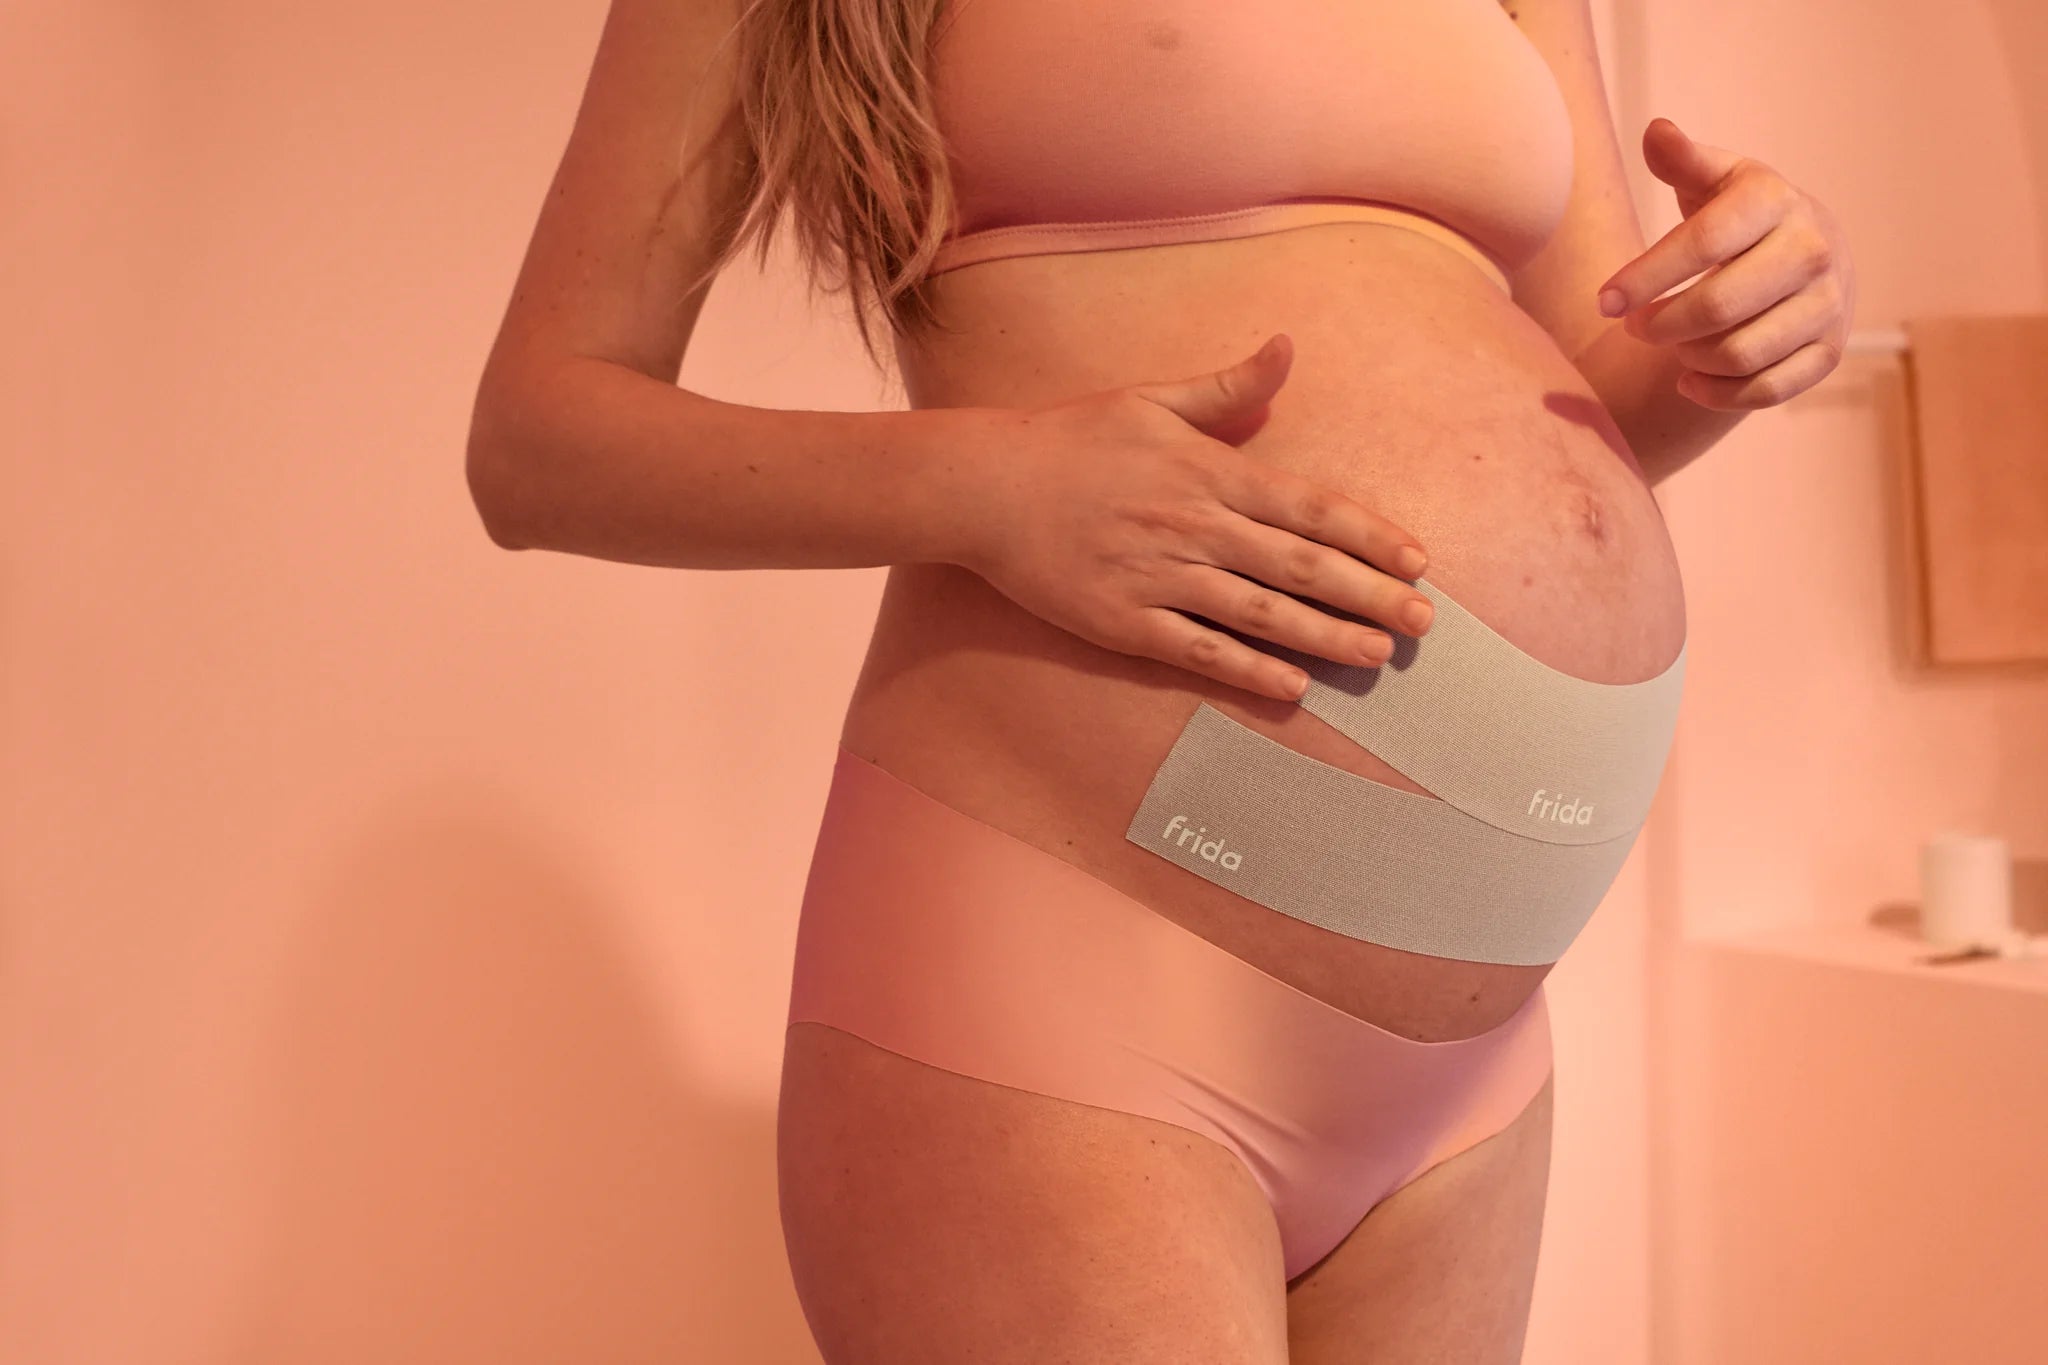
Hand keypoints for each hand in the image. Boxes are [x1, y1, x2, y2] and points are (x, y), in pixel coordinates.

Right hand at [958, 334, 1436, 703]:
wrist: (985, 487)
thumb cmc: (1070, 439)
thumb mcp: (1151, 398)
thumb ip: (1227, 388)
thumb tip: (1288, 348)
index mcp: (1209, 471)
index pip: (1309, 506)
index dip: (1369, 536)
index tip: (1418, 561)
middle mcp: (1195, 526)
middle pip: (1300, 566)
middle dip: (1370, 596)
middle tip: (1424, 625)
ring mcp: (1160, 577)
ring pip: (1261, 613)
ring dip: (1326, 637)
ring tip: (1376, 657)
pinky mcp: (1123, 621)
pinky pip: (1199, 649)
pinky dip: (1249, 670)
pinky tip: (1292, 687)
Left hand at [1596, 117, 1856, 409]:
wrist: (1813, 255)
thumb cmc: (1742, 216)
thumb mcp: (1716, 180)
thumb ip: (1684, 161)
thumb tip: (1658, 132)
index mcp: (1776, 202)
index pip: (1703, 242)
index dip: (1646, 276)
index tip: (1603, 302)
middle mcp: (1813, 251)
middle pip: (1718, 306)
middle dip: (1660, 324)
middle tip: (1632, 326)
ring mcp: (1828, 306)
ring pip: (1738, 354)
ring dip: (1687, 356)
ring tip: (1669, 342)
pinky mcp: (1829, 353)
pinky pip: (1764, 392)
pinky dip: (1716, 393)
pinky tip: (1688, 378)